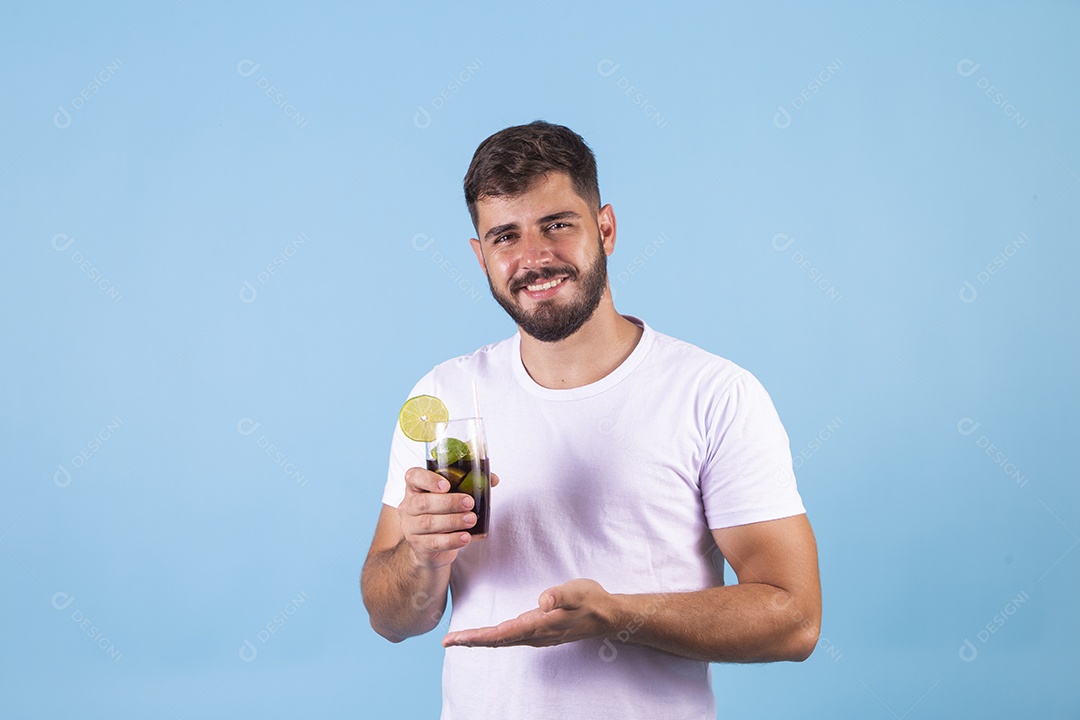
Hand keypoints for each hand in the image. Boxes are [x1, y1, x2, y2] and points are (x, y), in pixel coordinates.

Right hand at [398, 467, 498, 570]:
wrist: (431, 546)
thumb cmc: (442, 514)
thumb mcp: (452, 496)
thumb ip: (469, 485)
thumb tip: (492, 479)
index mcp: (415, 488)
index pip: (413, 477)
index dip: (428, 479)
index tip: (446, 485)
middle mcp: (408, 507)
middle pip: (423, 502)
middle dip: (449, 502)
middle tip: (469, 503)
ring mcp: (410, 527)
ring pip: (429, 523)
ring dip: (453, 521)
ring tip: (471, 519)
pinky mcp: (419, 546)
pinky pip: (434, 542)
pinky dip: (452, 540)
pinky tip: (466, 537)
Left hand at [442, 579, 614, 647]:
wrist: (608, 616)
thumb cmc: (592, 600)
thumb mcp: (579, 591)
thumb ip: (561, 595)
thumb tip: (542, 601)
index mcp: (539, 625)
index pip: (501, 633)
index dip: (476, 637)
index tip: (455, 639)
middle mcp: (535, 634)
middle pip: (496, 640)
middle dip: (471, 640)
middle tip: (447, 641)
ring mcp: (537, 635)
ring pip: (502, 640)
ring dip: (480, 640)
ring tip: (460, 639)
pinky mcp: (540, 631)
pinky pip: (510, 637)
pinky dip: (493, 637)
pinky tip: (487, 635)